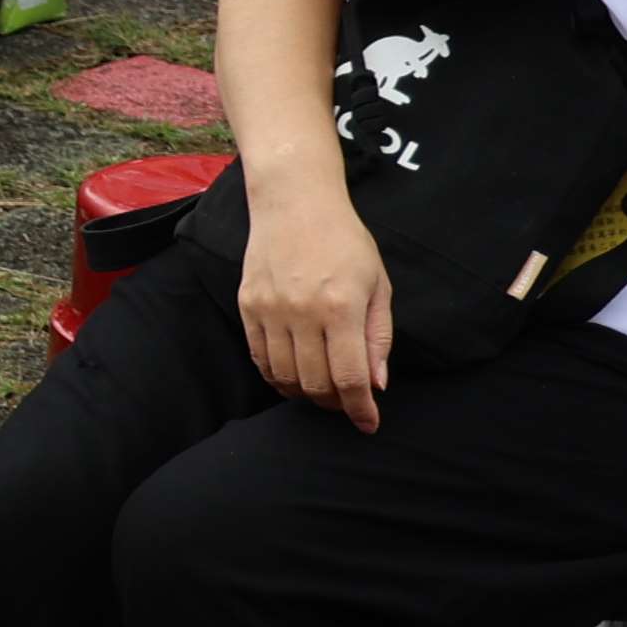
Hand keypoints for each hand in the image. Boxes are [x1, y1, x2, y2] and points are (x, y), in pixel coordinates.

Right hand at [239, 189, 391, 431]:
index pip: (350, 377)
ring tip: (320, 391)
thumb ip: (378, 337)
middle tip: (347, 403)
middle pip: (315, 383)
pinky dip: (276, 376)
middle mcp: (302, 311)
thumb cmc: (345, 242)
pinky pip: (258, 356)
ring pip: (284, 376)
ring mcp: (269, 308)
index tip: (368, 424)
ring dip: (305, 394)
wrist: (294, 202)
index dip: (361, 410)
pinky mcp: (247, 304)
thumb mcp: (378, 285)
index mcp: (341, 307)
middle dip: (335, 404)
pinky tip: (292, 376)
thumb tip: (377, 385)